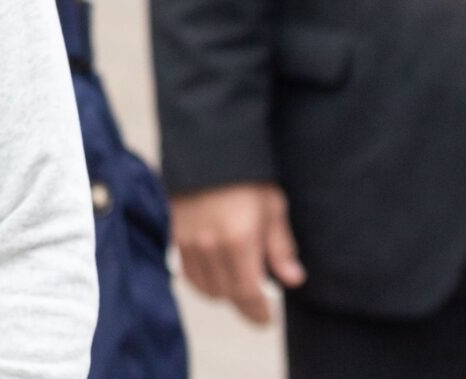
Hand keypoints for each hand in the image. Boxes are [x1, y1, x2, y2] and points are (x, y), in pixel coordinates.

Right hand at [171, 182, 304, 326]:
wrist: (206, 146)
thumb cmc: (245, 176)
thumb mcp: (273, 206)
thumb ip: (281, 247)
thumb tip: (292, 279)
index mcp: (238, 240)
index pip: (247, 294)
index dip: (258, 312)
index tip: (266, 319)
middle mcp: (209, 245)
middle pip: (225, 294)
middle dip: (243, 302)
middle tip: (256, 300)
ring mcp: (187, 241)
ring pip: (204, 286)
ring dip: (222, 291)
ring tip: (236, 282)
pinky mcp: (173, 234)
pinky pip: (187, 271)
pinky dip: (202, 278)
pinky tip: (216, 270)